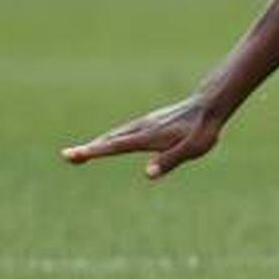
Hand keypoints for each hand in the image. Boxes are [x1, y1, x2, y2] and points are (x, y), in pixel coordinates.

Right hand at [61, 95, 223, 179]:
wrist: (211, 104)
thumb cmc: (203, 129)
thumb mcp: (192, 149)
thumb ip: (170, 160)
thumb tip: (148, 174)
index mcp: (148, 136)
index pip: (115, 146)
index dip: (93, 152)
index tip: (72, 154)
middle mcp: (143, 128)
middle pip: (110, 140)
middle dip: (89, 149)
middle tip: (67, 156)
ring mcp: (146, 123)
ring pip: (117, 134)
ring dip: (99, 143)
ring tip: (81, 153)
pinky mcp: (152, 122)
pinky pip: (126, 132)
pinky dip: (111, 138)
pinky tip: (110, 142)